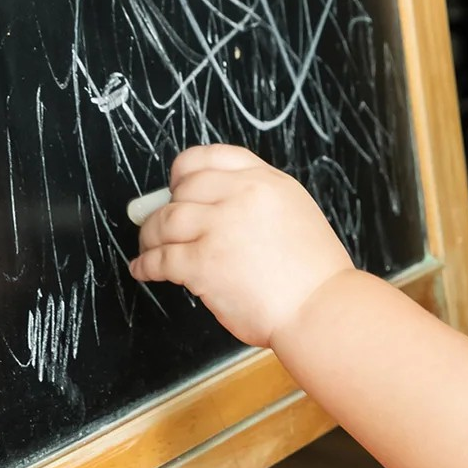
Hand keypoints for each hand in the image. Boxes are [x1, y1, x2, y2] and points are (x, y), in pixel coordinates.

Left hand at [127, 145, 354, 348]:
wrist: (322, 310)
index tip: (177, 183)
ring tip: (150, 248)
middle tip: (161, 224)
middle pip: (183, 190)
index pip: (212, 157)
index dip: (186, 170)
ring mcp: (220, 228)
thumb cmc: (317, 278)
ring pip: (164, 221)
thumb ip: (260, 204)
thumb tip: (217, 209)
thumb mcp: (298, 217)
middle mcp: (242, 197)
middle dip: (166, 208)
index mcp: (268, 183)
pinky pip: (160, 258)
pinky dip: (147, 265)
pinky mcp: (203, 262)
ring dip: (151, 236)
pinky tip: (145, 269)